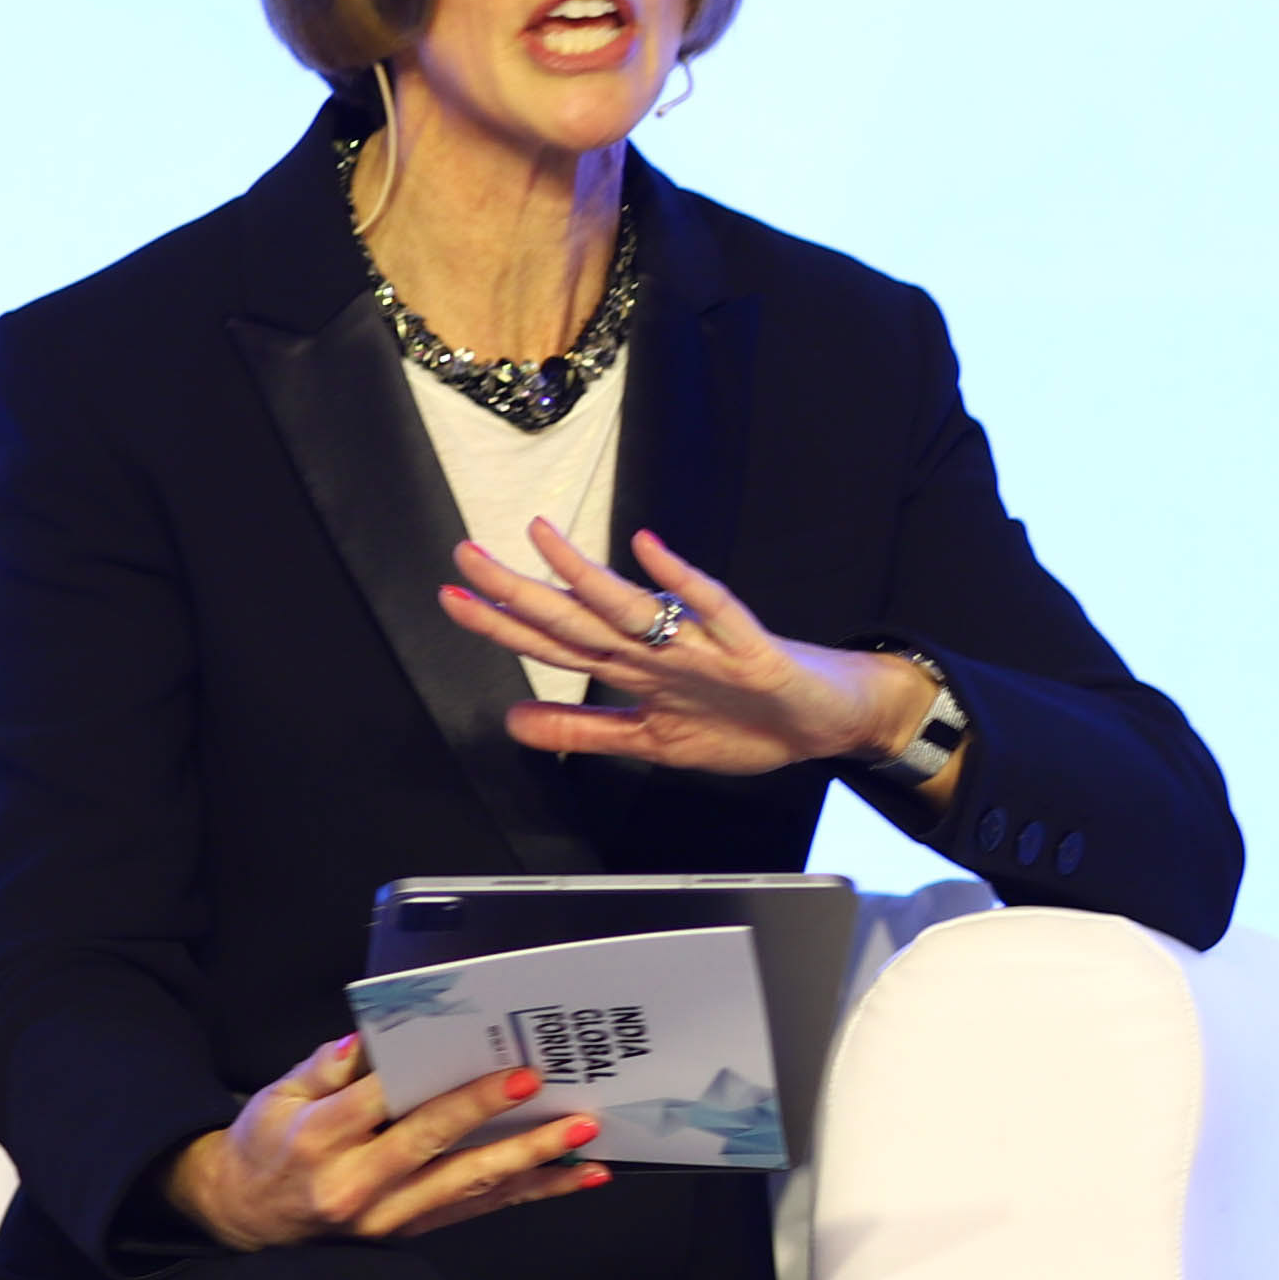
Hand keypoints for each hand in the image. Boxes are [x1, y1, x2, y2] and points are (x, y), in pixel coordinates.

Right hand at [162, 1032, 609, 1251]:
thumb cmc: (266, 1145)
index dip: (430, 1080)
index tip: (481, 1060)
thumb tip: (369, 1040)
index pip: (381, 1102)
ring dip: (532, 1161)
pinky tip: (576, 1176)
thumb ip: (325, 1068)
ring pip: (469, 1186)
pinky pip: (480, 1209)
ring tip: (583, 1138)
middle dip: (488, 1115)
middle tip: (539, 1086)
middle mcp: (355, 1184)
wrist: (245, 1219)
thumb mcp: (277, 1097)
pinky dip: (532, 1192)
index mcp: (319, 1139)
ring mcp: (388, 1216)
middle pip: (431, 1145)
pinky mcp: (412, 1232)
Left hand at [440, 522, 932, 783]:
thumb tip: (512, 723)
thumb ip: (585, 731)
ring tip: (541, 537)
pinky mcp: (749, 650)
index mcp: (633, 672)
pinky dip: (683, 582)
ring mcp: (702, 647)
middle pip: (577, 619)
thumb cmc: (746, 723)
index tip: (450, 596)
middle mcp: (658, 651)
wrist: (828, 723)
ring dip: (586, 575)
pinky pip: (714, 610)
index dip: (502, 625)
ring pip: (632, 609)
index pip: (553, 644)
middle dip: (519, 591)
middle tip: (465, 555)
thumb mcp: (653, 742)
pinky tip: (651, 549)